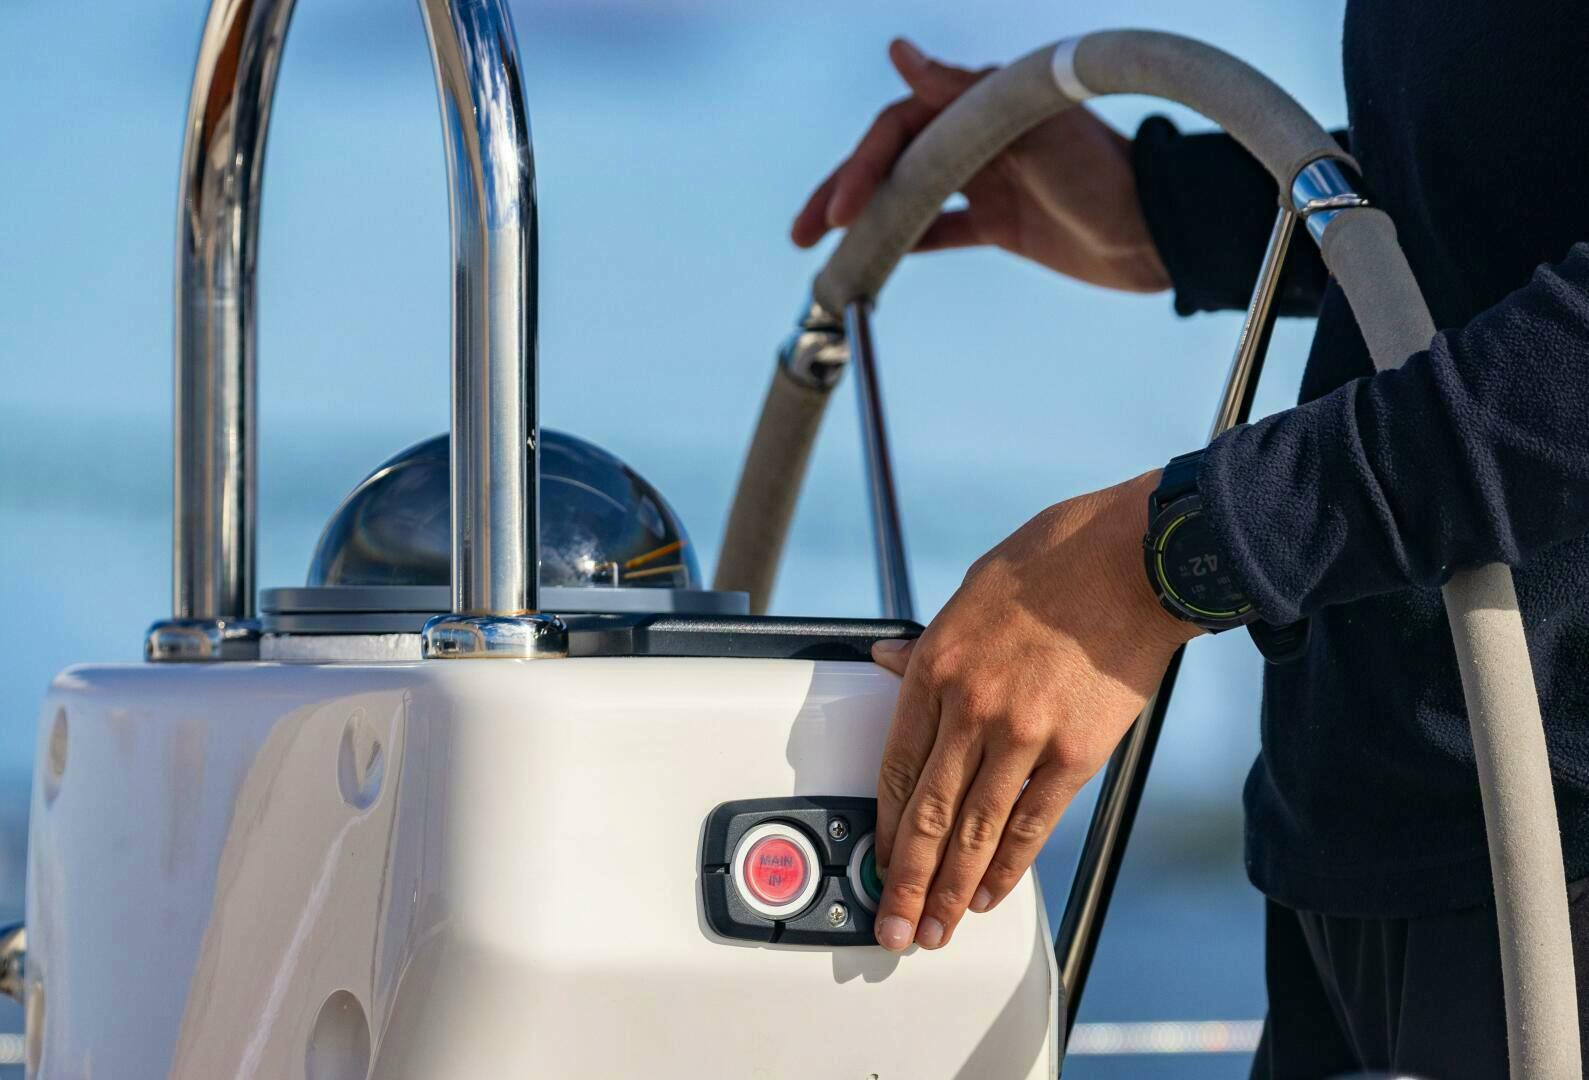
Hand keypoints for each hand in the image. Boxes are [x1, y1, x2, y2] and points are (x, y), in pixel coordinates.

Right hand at [791, 38, 1170, 292]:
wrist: (1161, 234)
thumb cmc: (1105, 174)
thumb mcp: (1034, 127)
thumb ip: (962, 94)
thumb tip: (899, 52)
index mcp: (981, 105)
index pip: (901, 127)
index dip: (865, 167)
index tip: (841, 211)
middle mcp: (978, 138)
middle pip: (893, 161)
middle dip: (845, 194)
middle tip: (805, 231)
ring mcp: (987, 180)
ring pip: (909, 196)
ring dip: (866, 220)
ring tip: (824, 251)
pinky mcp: (1001, 222)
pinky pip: (941, 230)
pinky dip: (908, 243)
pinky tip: (876, 261)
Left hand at [867, 471, 1196, 951]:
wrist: (1136, 560)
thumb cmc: (1057, 561)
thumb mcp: (971, 591)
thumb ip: (928, 641)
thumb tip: (888, 661)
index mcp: (936, 665)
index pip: (895, 765)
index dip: (882, 825)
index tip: (875, 859)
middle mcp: (971, 707)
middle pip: (925, 813)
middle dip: (903, 881)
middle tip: (890, 927)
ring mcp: (1022, 734)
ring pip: (974, 831)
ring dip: (949, 891)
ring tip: (933, 930)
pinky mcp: (1075, 753)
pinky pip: (1032, 824)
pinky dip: (1008, 866)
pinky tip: (988, 894)